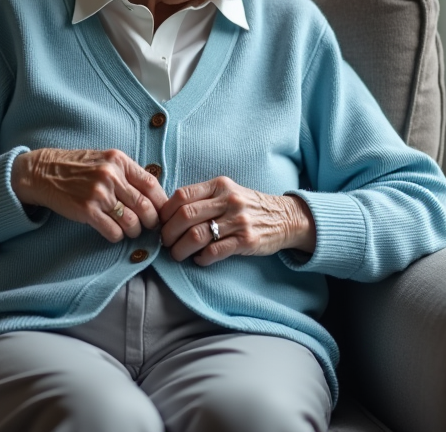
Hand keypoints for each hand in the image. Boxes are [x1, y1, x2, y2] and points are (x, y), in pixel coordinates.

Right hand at [11, 148, 168, 242]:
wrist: (44, 172)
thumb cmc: (77, 168)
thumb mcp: (105, 160)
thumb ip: (127, 174)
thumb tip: (154, 195)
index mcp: (119, 161)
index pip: (152, 184)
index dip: (161, 202)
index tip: (163, 212)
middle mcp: (110, 176)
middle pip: (145, 206)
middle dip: (152, 221)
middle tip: (151, 227)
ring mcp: (98, 194)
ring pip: (131, 222)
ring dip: (135, 231)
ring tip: (131, 230)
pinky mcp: (86, 210)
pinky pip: (113, 231)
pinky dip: (117, 236)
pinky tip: (114, 232)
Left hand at [159, 176, 314, 265]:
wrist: (285, 217)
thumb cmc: (248, 206)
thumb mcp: (227, 192)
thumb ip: (202, 198)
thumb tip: (168, 214)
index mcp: (219, 185)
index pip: (182, 195)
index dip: (165, 212)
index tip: (160, 223)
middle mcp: (228, 200)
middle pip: (185, 216)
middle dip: (168, 233)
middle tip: (165, 243)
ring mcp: (238, 220)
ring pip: (196, 235)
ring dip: (180, 249)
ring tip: (177, 255)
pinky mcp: (246, 240)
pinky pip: (215, 251)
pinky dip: (201, 258)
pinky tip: (199, 260)